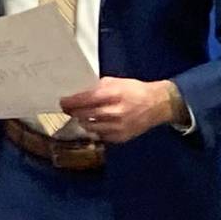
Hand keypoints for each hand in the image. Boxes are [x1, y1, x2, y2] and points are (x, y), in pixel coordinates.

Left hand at [59, 77, 178, 143]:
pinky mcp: (121, 137)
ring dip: (83, 121)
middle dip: (73, 112)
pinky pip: (101, 136)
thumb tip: (78, 93)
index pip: (84, 100)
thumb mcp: (116, 82)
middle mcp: (114, 112)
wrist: (157, 105)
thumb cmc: (134, 90)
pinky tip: (97, 123)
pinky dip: (96, 130)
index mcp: (113, 95)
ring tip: (82, 116)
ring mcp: (118, 127)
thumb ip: (97, 88)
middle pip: (84, 115)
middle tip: (68, 109)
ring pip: (90, 127)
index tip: (62, 102)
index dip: (70, 102)